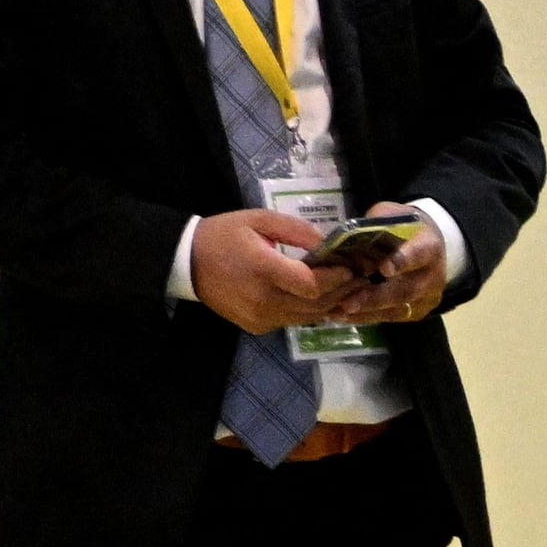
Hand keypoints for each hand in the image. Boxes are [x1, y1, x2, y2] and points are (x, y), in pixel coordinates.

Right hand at [188, 208, 339, 331]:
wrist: (186, 262)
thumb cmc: (224, 235)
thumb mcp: (258, 220)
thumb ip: (295, 229)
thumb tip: (328, 243)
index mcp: (263, 269)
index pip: (312, 284)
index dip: (337, 279)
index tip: (351, 267)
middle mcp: (263, 299)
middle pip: (316, 304)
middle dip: (342, 292)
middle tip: (359, 280)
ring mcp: (259, 317)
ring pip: (308, 317)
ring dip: (329, 304)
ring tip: (346, 291)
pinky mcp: (256, 326)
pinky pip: (292, 321)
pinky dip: (308, 311)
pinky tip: (315, 299)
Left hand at [320, 201, 452, 327]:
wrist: (430, 246)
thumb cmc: (404, 228)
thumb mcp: (392, 216)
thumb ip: (375, 225)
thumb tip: (346, 238)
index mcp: (429, 247)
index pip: (418, 255)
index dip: (402, 262)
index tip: (384, 269)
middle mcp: (432, 276)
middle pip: (405, 290)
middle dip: (375, 297)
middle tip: (349, 303)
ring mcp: (426, 297)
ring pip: (397, 309)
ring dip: (366, 311)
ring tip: (338, 312)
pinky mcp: (417, 311)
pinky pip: (391, 317)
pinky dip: (367, 317)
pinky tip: (343, 316)